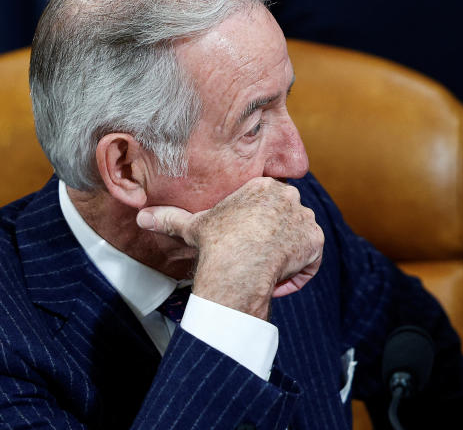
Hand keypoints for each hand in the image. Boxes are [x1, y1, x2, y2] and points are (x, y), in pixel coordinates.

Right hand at [136, 177, 324, 319]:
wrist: (239, 263)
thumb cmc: (216, 243)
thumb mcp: (193, 226)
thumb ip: (171, 218)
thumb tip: (142, 216)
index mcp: (264, 186)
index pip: (268, 204)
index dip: (258, 227)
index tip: (246, 243)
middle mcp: (290, 196)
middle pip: (286, 219)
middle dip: (275, 239)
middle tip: (256, 258)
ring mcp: (305, 217)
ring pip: (299, 238)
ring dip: (287, 256)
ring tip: (264, 271)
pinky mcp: (316, 240)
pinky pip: (311, 259)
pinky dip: (298, 273)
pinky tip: (277, 282)